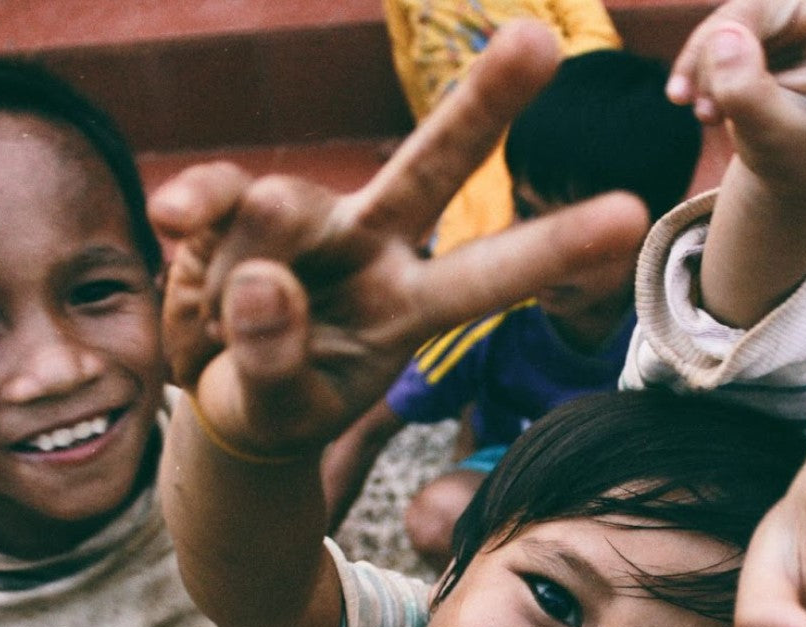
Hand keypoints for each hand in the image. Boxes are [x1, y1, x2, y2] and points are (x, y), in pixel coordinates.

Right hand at [149, 20, 649, 459]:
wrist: (217, 394)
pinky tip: (174, 221)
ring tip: (224, 311)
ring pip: (286, 204)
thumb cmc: (276, 401)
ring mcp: (312, 220)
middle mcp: (375, 246)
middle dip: (483, 104)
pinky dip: (196, 205)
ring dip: (246, 256)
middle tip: (538, 40)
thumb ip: (275, 357)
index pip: (490, 274)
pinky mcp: (240, 207)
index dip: (555, 244)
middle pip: (433, 165)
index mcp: (413, 306)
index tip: (631, 214)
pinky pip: (219, 194)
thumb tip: (265, 277)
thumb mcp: (281, 407)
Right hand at [665, 0, 805, 196]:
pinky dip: (699, 61)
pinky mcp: (767, 16)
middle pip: (770, 3)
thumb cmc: (795, 156)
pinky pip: (721, 23)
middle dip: (727, 45)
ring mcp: (800, 11)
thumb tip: (723, 36)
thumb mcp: (775, 139)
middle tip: (704, 109)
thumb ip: (751, 94)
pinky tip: (689, 98)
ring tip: (704, 113)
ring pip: (737, 10)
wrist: (779, 165)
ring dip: (706, 61)